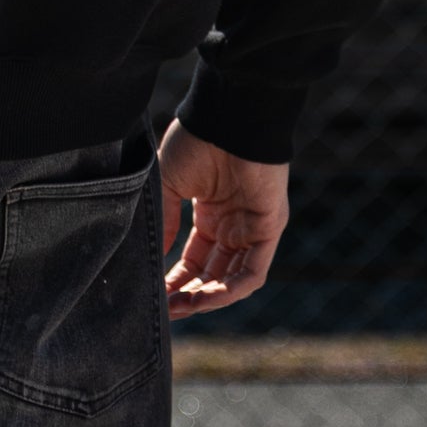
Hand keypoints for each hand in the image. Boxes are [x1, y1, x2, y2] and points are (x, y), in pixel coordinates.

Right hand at [158, 119, 288, 318]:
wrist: (228, 117)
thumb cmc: (197, 141)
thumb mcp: (170, 183)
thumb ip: (165, 220)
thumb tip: (156, 256)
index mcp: (211, 212)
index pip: (195, 258)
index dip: (177, 278)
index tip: (156, 294)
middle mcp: (233, 224)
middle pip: (213, 272)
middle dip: (190, 293)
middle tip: (167, 308)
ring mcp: (252, 228)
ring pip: (233, 278)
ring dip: (208, 297)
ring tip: (181, 308)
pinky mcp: (269, 229)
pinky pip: (252, 272)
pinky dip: (230, 289)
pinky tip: (205, 298)